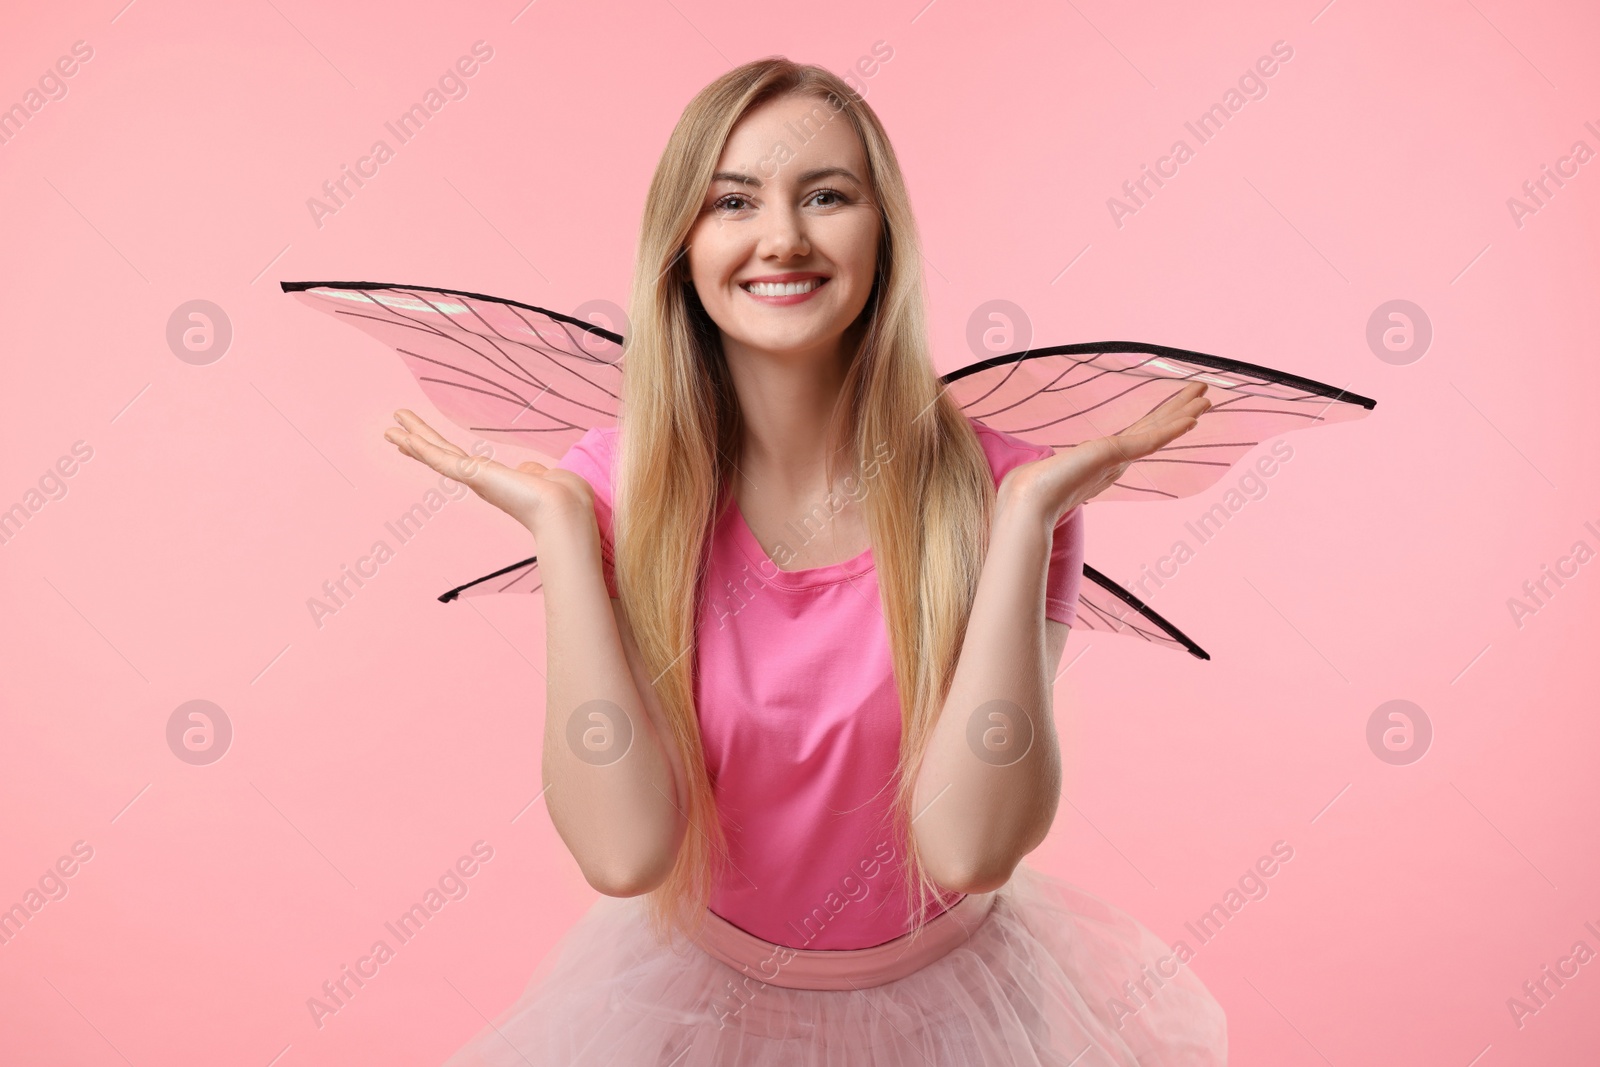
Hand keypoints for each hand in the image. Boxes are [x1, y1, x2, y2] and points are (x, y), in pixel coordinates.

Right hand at [382, 409, 596, 534]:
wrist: (565, 510)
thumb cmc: (565, 499)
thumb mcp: (545, 478)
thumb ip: (531, 473)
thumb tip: (528, 471)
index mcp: (495, 481)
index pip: (460, 463)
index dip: (441, 453)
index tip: (422, 444)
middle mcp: (480, 482)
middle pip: (442, 457)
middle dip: (418, 443)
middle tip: (393, 432)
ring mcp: (473, 479)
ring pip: (436, 455)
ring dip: (413, 439)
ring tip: (389, 429)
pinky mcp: (472, 475)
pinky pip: (440, 457)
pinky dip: (420, 446)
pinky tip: (401, 435)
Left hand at [998, 382, 1211, 522]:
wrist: (1030, 500)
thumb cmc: (1035, 487)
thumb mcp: (1053, 468)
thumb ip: (1058, 466)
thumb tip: (1041, 468)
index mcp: (1107, 459)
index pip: (1142, 432)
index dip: (1164, 418)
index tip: (1183, 405)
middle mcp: (1118, 460)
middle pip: (1157, 428)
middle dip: (1181, 410)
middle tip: (1205, 394)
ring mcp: (1119, 460)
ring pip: (1159, 432)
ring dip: (1184, 415)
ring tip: (1206, 400)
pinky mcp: (1115, 457)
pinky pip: (1149, 442)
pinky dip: (1170, 431)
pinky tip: (1190, 421)